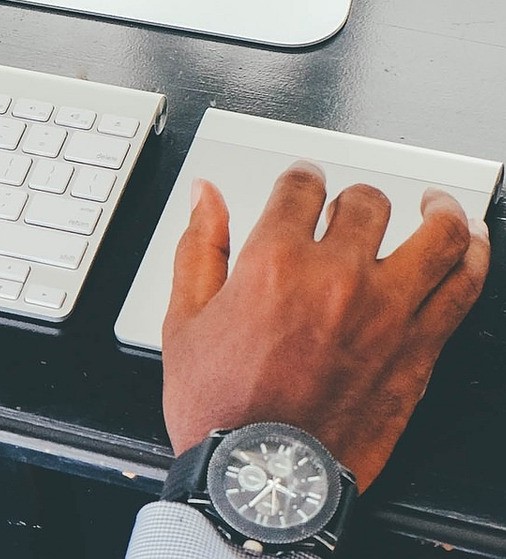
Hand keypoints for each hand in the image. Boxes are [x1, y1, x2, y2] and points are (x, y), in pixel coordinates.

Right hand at [162, 162, 489, 489]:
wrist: (267, 479)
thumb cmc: (222, 407)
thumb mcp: (184, 320)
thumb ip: (198, 248)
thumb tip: (205, 197)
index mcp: (274, 262)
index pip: (300, 187)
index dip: (302, 176)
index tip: (304, 181)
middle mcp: (337, 278)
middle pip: (366, 203)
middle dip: (356, 198)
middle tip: (353, 208)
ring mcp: (387, 312)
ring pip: (435, 236)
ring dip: (438, 211)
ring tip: (438, 205)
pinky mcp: (420, 350)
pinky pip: (462, 288)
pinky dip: (472, 257)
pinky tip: (468, 247)